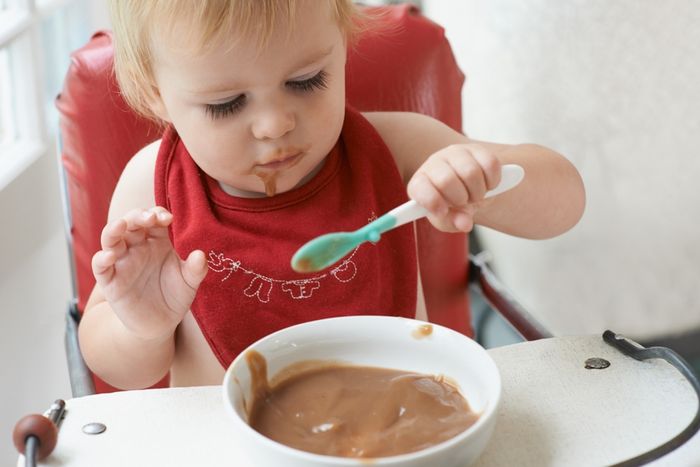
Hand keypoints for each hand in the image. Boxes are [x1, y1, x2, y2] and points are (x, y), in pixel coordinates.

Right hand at [91, 207, 207, 339]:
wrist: (160, 323)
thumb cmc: (174, 296)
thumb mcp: (189, 282)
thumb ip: (196, 269)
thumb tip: (201, 255)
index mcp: (157, 241)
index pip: (153, 219)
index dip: (158, 214)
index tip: (169, 218)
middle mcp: (137, 247)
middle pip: (131, 223)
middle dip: (138, 216)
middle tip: (149, 218)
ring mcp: (122, 262)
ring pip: (110, 239)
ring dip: (113, 230)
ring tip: (120, 225)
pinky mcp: (111, 282)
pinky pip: (101, 267)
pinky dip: (101, 259)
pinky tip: (109, 256)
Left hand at [407, 143, 501, 231]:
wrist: (470, 188)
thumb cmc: (452, 204)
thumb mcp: (448, 219)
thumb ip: (452, 223)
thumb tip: (464, 224)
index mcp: (421, 182)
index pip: (420, 187)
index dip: (432, 202)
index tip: (443, 211)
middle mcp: (435, 163)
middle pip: (447, 180)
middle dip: (460, 198)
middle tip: (464, 201)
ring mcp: (456, 153)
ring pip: (471, 172)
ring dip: (478, 192)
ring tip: (475, 194)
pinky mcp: (478, 149)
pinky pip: (490, 165)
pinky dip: (492, 181)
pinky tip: (486, 184)